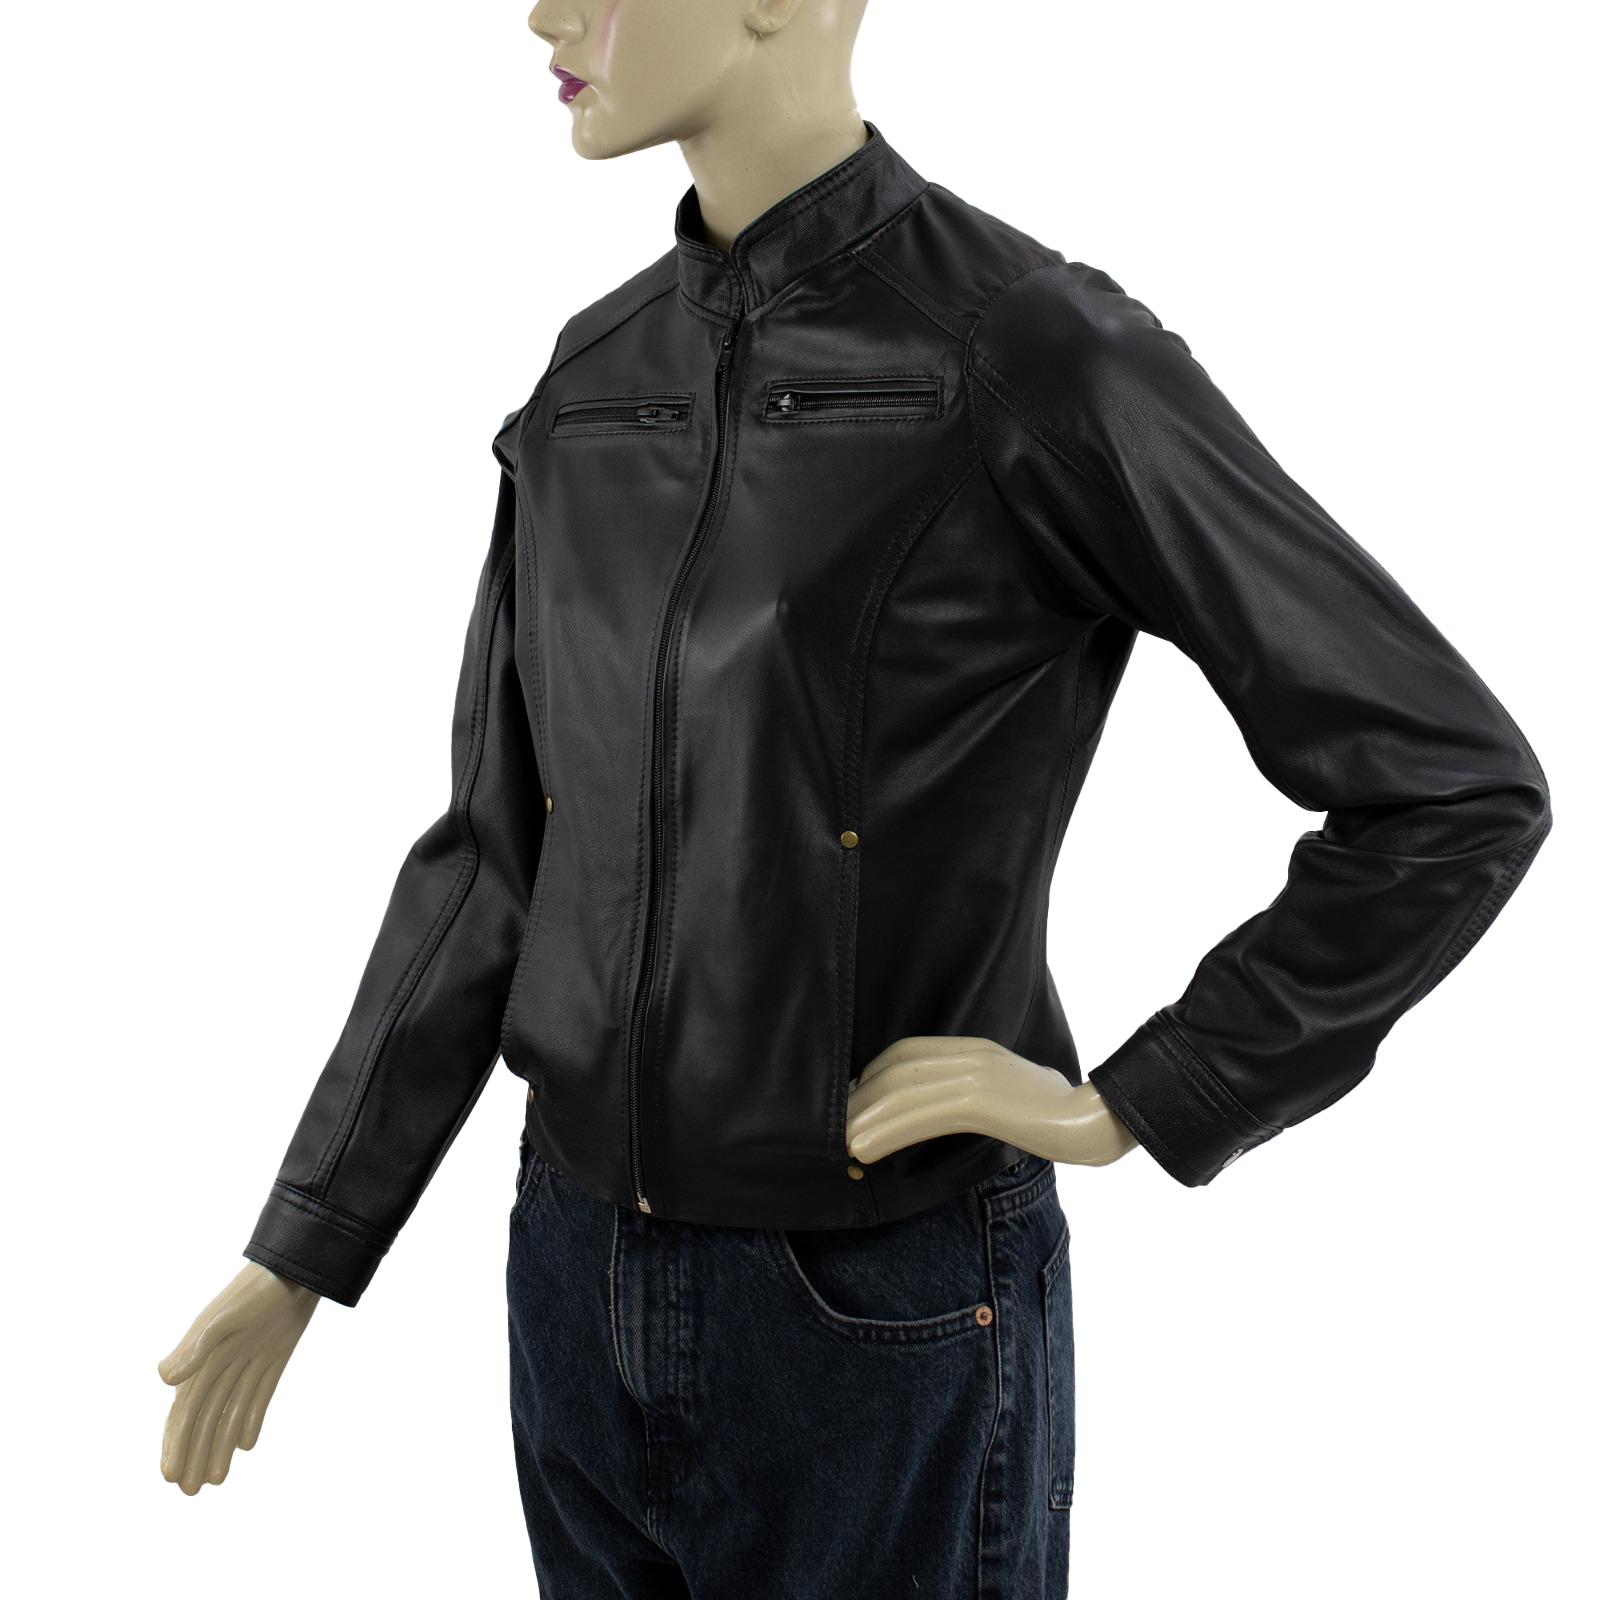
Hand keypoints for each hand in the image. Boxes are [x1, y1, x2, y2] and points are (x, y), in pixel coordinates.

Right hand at [157, 1263, 319, 1493]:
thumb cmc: (258, 1288)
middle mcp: (221, 1361)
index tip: (170, 1476)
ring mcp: (248, 1359)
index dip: (176, 1442)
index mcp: (203, 1356)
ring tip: (214, 1481)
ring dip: (219, 1445)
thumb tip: (164, 1377)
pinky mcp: (274, 1355)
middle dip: (194, 1453)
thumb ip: (198, 1346)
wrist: (299, 1266)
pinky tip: (245, 1444)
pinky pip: (258, 1395)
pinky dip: (250, 1419)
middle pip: (204, 1417)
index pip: (186, 1409)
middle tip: (189, 1493)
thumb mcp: (227, 1316)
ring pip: (229, 1411)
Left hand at [846, 1035, 1142, 1168]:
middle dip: (863, 1100)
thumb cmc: (1056, 1115)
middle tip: (838, 1129)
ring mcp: (977, 1074)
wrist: (1096, 1119)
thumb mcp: (1009, 1093)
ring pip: (904, 1092)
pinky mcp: (982, 1100)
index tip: (855, 1104)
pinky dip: (888, 1132)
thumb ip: (976, 1092)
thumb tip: (942, 1111)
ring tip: (844, 1144)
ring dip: (867, 1120)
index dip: (874, 1077)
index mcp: (975, 1050)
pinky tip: (866, 1149)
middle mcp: (971, 1055)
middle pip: (898, 1070)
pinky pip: (922, 1115)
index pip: (908, 1053)